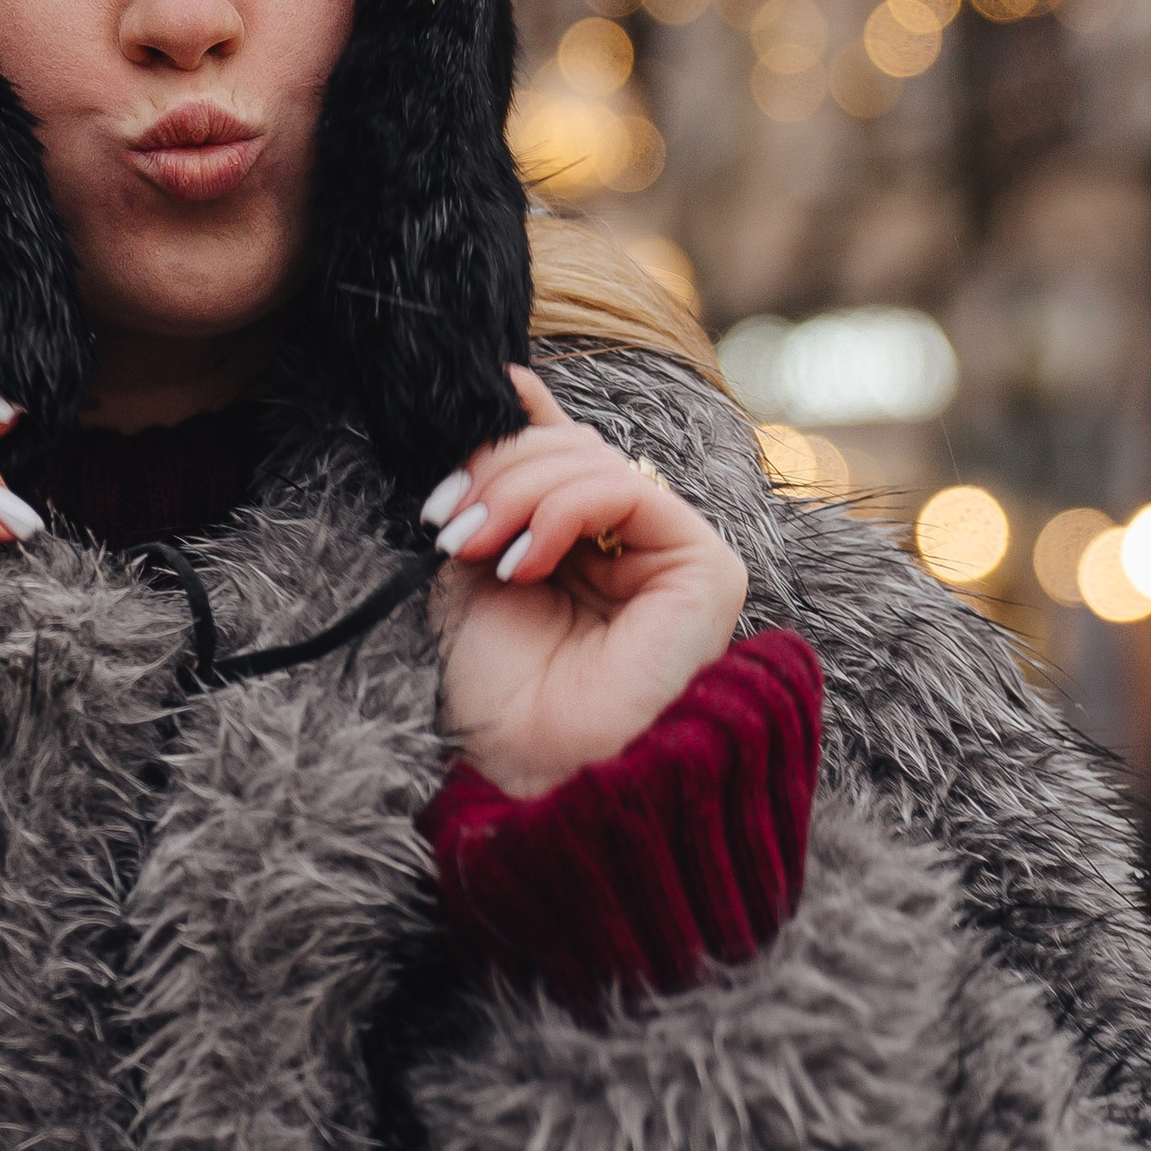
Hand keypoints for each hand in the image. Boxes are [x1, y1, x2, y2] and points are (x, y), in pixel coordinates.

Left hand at [428, 365, 745, 798]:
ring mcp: (677, 554)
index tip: (473, 397)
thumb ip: (501, 482)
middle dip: (498, 470)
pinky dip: (560, 511)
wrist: (532, 771)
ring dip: (516, 491)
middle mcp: (640, 544)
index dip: (520, 422)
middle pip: (573, 448)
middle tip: (444, 520)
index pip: (566, 449)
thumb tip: (515, 379)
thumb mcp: (480, 558)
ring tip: (468, 544)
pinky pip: (628, 493)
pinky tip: (523, 560)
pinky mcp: (706, 569)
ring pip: (595, 462)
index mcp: (590, 542)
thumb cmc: (501, 687)